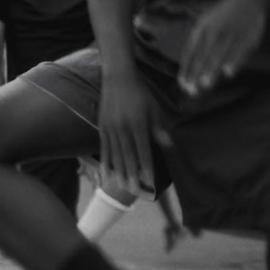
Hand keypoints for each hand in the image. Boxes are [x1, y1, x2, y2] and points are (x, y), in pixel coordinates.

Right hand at [98, 72, 166, 198]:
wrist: (118, 78)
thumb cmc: (140, 93)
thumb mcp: (154, 109)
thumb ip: (158, 128)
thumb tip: (167, 145)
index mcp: (138, 124)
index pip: (144, 150)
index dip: (147, 167)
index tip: (150, 181)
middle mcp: (123, 128)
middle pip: (128, 156)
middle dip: (132, 175)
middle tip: (134, 191)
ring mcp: (110, 128)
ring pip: (115, 154)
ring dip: (119, 172)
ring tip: (122, 187)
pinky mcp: (102, 127)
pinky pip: (104, 148)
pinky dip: (105, 162)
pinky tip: (106, 174)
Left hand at [179, 0, 266, 96]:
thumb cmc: (221, 17)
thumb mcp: (204, 24)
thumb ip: (196, 43)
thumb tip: (187, 65)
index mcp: (201, 30)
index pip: (191, 53)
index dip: (187, 69)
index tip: (183, 84)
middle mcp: (213, 33)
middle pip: (203, 56)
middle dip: (196, 74)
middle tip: (191, 90)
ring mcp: (230, 35)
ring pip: (219, 55)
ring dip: (212, 70)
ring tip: (205, 84)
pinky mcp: (247, 37)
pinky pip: (239, 52)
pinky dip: (233, 62)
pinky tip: (228, 73)